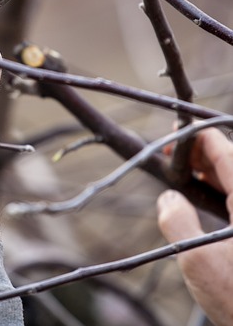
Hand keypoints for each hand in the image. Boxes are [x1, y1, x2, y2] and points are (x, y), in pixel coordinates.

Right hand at [157, 128, 232, 325]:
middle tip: (173, 157)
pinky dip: (221, 192)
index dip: (198, 138)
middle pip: (231, 161)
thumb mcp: (198, 260)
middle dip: (201, 155)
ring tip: (182, 176)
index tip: (176, 135)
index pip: (225, 150)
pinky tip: (201, 200)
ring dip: (210, 173)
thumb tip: (168, 198)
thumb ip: (177, 221)